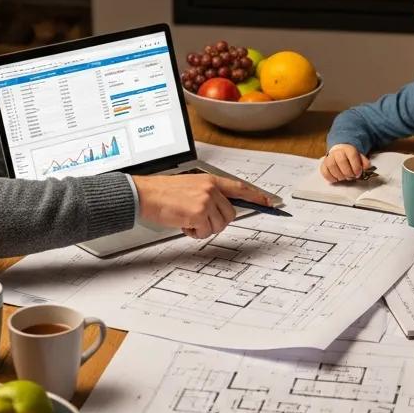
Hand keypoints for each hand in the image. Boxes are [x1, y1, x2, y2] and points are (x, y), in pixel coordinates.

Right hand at [132, 173, 273, 239]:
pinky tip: (183, 223)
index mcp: (210, 180)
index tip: (268, 202)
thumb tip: (222, 209)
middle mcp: (211, 189)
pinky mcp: (198, 213)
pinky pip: (205, 232)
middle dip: (217, 221)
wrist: (145, 194)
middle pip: (231, 214)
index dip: (256, 196)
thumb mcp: (191, 187)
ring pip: (219, 225)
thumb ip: (209, 194)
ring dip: (204, 228)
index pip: (240, 187)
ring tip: (188, 219)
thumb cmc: (164, 193)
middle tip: (199, 220)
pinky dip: (194, 233)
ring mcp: (205, 200)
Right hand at [320, 144, 370, 182]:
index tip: (358, 173)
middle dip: (348, 172)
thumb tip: (366, 167)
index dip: (356, 166)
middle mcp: (337, 152)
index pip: (352, 155)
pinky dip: (330, 177)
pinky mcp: (323, 164)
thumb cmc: (350, 158)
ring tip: (344, 178)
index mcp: (348, 149)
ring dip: (339, 175)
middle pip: (341, 161)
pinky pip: (324, 171)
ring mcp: (329, 158)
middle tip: (351, 177)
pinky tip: (336, 179)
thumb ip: (364, 162)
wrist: (340, 152)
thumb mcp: (359, 157)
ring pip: (332, 166)